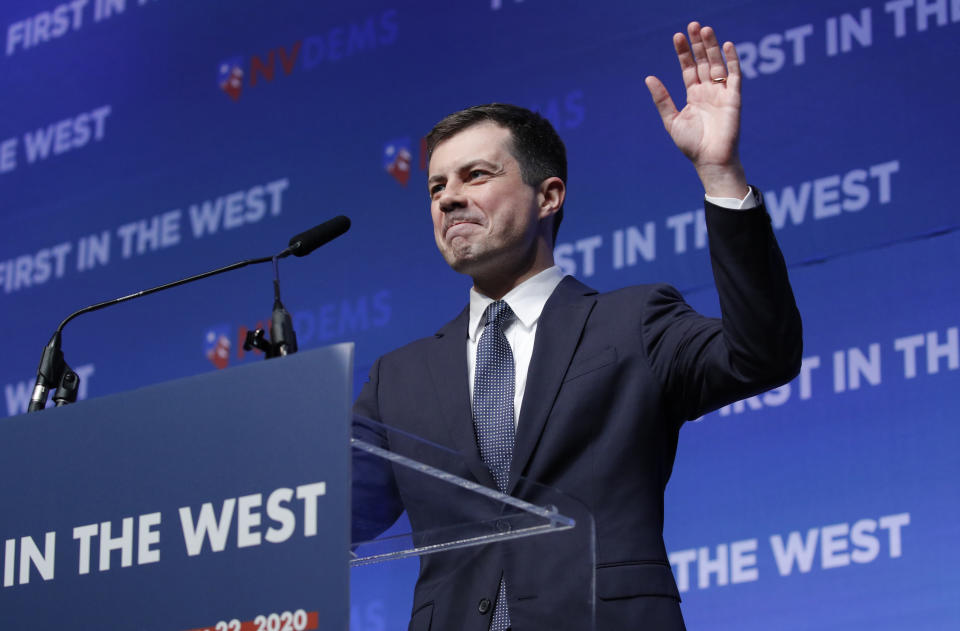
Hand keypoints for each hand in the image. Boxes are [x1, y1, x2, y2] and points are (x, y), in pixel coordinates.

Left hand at [645, 22, 747, 197]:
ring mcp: (721, 93)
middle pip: (702, 61)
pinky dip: (732, 60)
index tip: (677, 36)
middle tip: (693, 25)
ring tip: (705, 29)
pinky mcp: (734, 97)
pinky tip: (727, 45)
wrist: (710, 159)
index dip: (683, 53)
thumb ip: (662, 99)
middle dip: (698, 44)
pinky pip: (734, 75)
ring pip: (716, 64)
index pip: (688, 68)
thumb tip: (648, 77)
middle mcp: (708, 91)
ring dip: (712, 47)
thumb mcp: (671, 120)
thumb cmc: (691, 144)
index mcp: (693, 95)